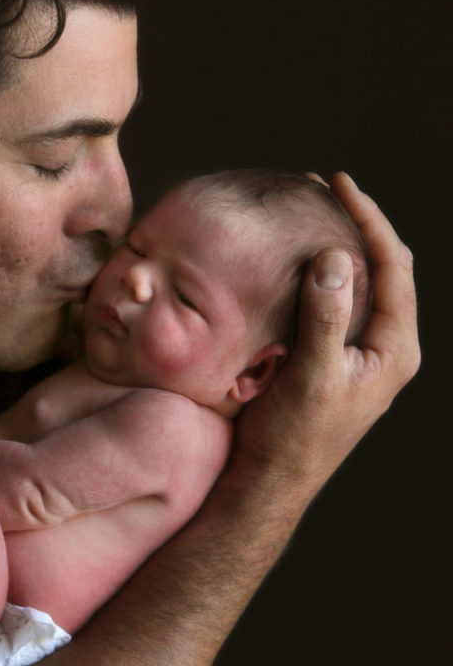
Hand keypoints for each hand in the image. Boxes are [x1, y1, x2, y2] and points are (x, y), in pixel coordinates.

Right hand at [221, 172, 419, 507]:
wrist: (271, 482)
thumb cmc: (292, 436)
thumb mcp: (312, 375)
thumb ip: (326, 315)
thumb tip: (335, 256)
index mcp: (394, 349)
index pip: (393, 267)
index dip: (370, 219)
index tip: (341, 183)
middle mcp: (386, 348)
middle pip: (385, 269)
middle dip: (360, 225)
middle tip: (326, 188)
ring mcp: (362, 354)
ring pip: (361, 285)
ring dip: (341, 247)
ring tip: (314, 212)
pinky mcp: (336, 360)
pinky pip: (338, 303)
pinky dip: (323, 274)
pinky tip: (297, 262)